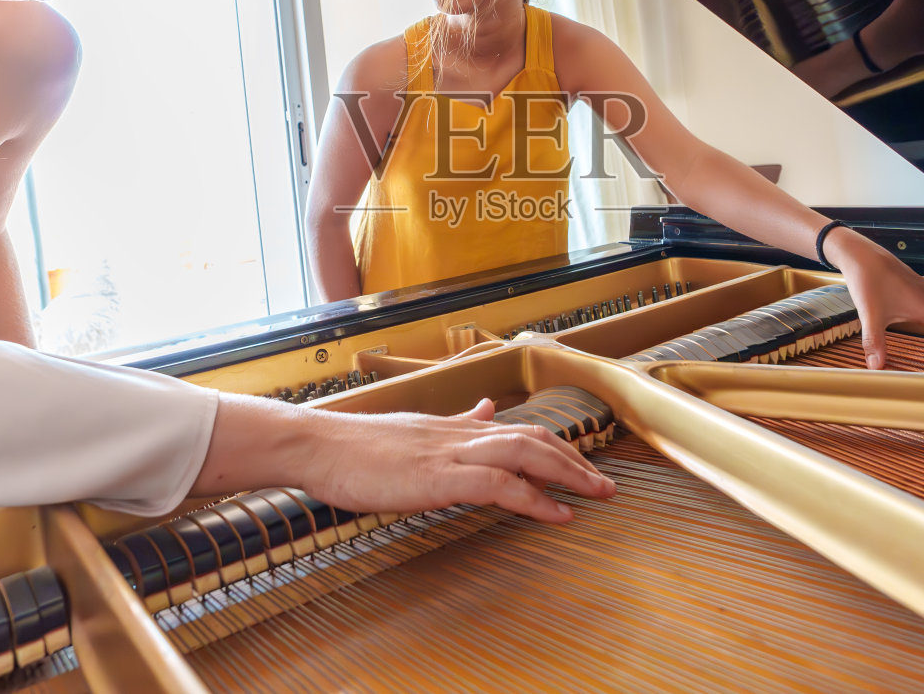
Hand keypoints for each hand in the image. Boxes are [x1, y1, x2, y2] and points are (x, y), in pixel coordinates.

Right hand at [295, 399, 615, 521]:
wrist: (317, 446)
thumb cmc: (355, 448)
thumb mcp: (412, 432)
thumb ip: (453, 424)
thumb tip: (483, 409)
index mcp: (453, 427)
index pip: (517, 431)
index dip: (555, 447)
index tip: (583, 466)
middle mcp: (459, 433)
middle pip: (532, 437)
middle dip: (575, 460)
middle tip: (606, 485)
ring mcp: (450, 452)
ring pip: (524, 451)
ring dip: (568, 473)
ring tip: (597, 494)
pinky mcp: (438, 476)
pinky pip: (498, 483)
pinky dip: (534, 497)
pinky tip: (558, 513)